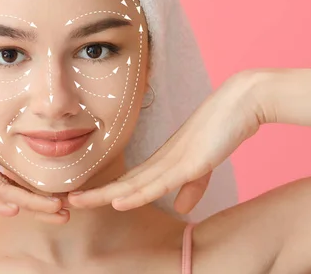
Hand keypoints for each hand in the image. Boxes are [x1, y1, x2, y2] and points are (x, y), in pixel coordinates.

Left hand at [68, 70, 268, 213]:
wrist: (242, 102)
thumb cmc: (223, 128)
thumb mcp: (205, 164)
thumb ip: (192, 185)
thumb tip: (180, 208)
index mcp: (164, 159)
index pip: (130, 180)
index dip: (107, 190)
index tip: (85, 198)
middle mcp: (162, 159)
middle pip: (123, 181)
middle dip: (95, 193)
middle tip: (67, 200)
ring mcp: (173, 160)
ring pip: (132, 184)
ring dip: (103, 195)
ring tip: (76, 202)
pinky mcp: (188, 162)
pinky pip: (157, 183)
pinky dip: (136, 194)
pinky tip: (117, 201)